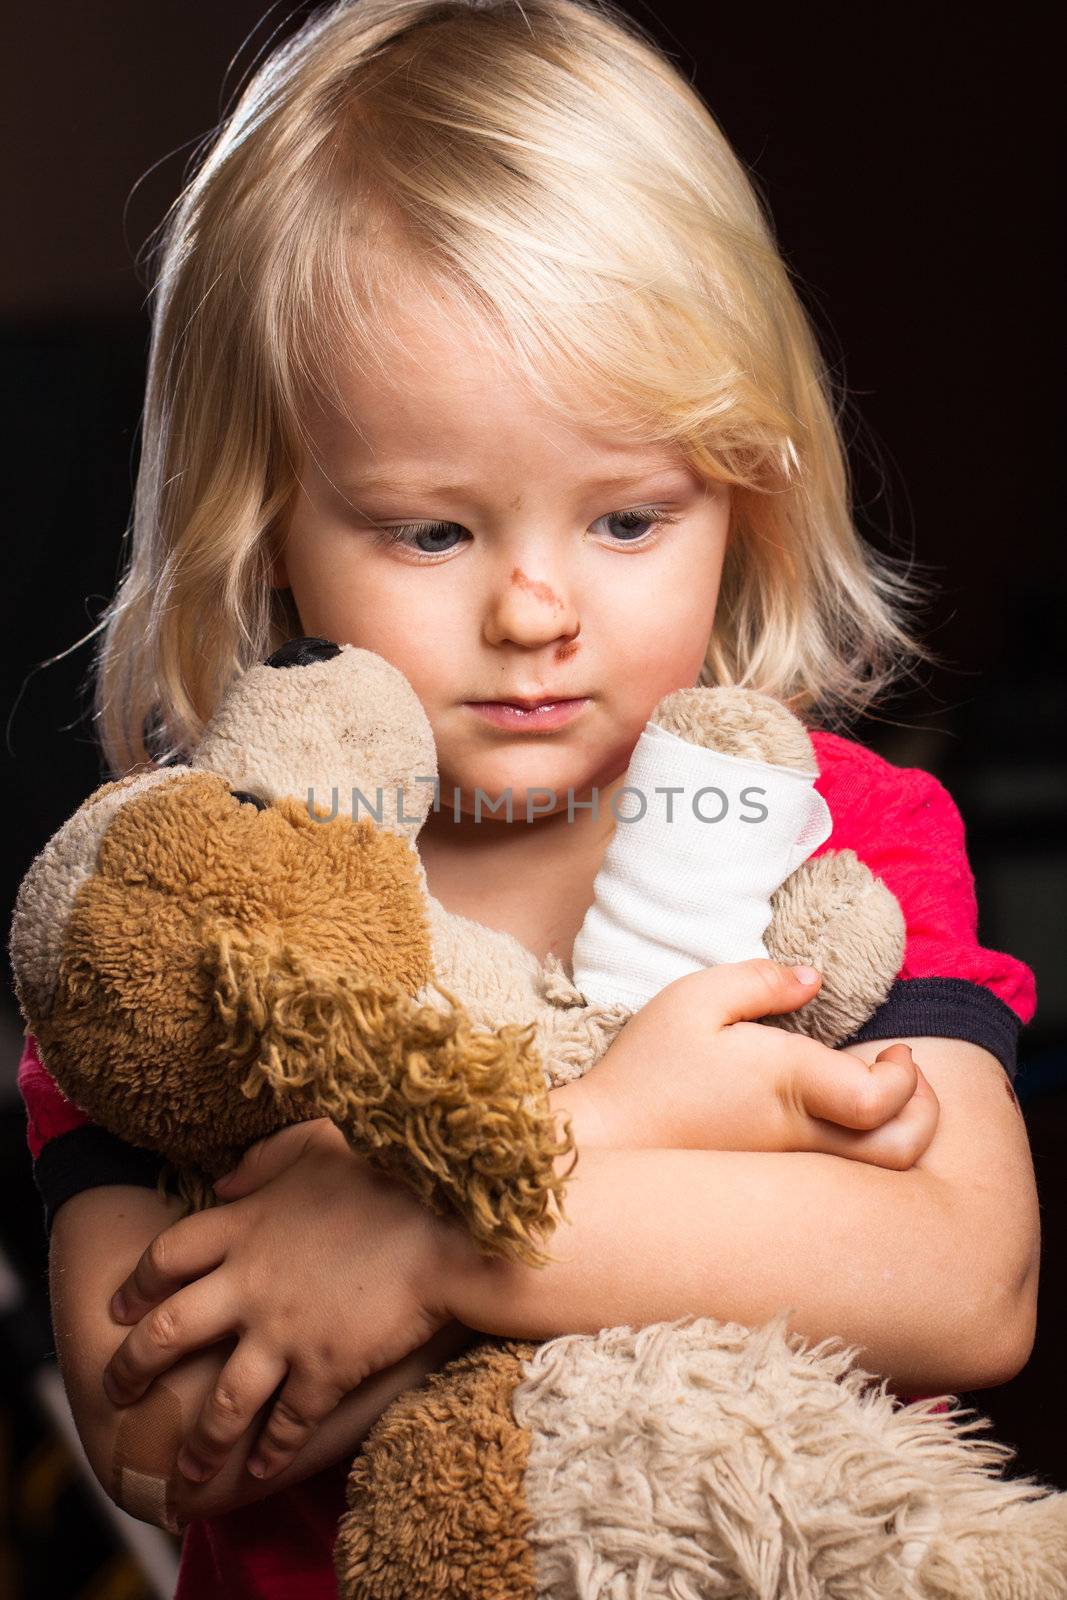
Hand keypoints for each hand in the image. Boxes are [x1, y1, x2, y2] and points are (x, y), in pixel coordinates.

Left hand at [102, 1119, 460, 1484]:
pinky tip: (264, 1468)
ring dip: (199, 1442)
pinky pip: (288, 1421)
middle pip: (167, 1334)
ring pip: (221, 1401)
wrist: (443, 1226)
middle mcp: (249, 1285)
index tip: (119, 1309)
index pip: (165, 1258)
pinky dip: (273, 1449)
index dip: (136, 1286)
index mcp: (242, 1229)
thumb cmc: (384, 1176)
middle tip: (115, 1393)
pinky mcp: (325, 1368)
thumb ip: (264, 1160)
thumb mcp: (316, 1144)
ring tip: (183, 1473)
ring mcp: (284, 1332)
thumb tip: (226, 1183)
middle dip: (132, 1370)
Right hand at [581, 959, 939, 1168]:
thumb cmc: (647, 1066)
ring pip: (880, 1174)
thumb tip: (815, 979)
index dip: (908, 1078)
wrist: (606, 1143)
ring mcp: (790, 1167)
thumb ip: (761, 981)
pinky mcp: (777, 1184)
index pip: (881, 1101)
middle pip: (900, 1150)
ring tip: (877, 1094)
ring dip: (901, 1133)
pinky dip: (866, 1150)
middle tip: (904, 1076)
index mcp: (786, 1082)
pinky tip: (838, 1117)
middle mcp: (799, 1133)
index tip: (896, 1050)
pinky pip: (846, 1179)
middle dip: (925, 1113)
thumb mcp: (694, 998)